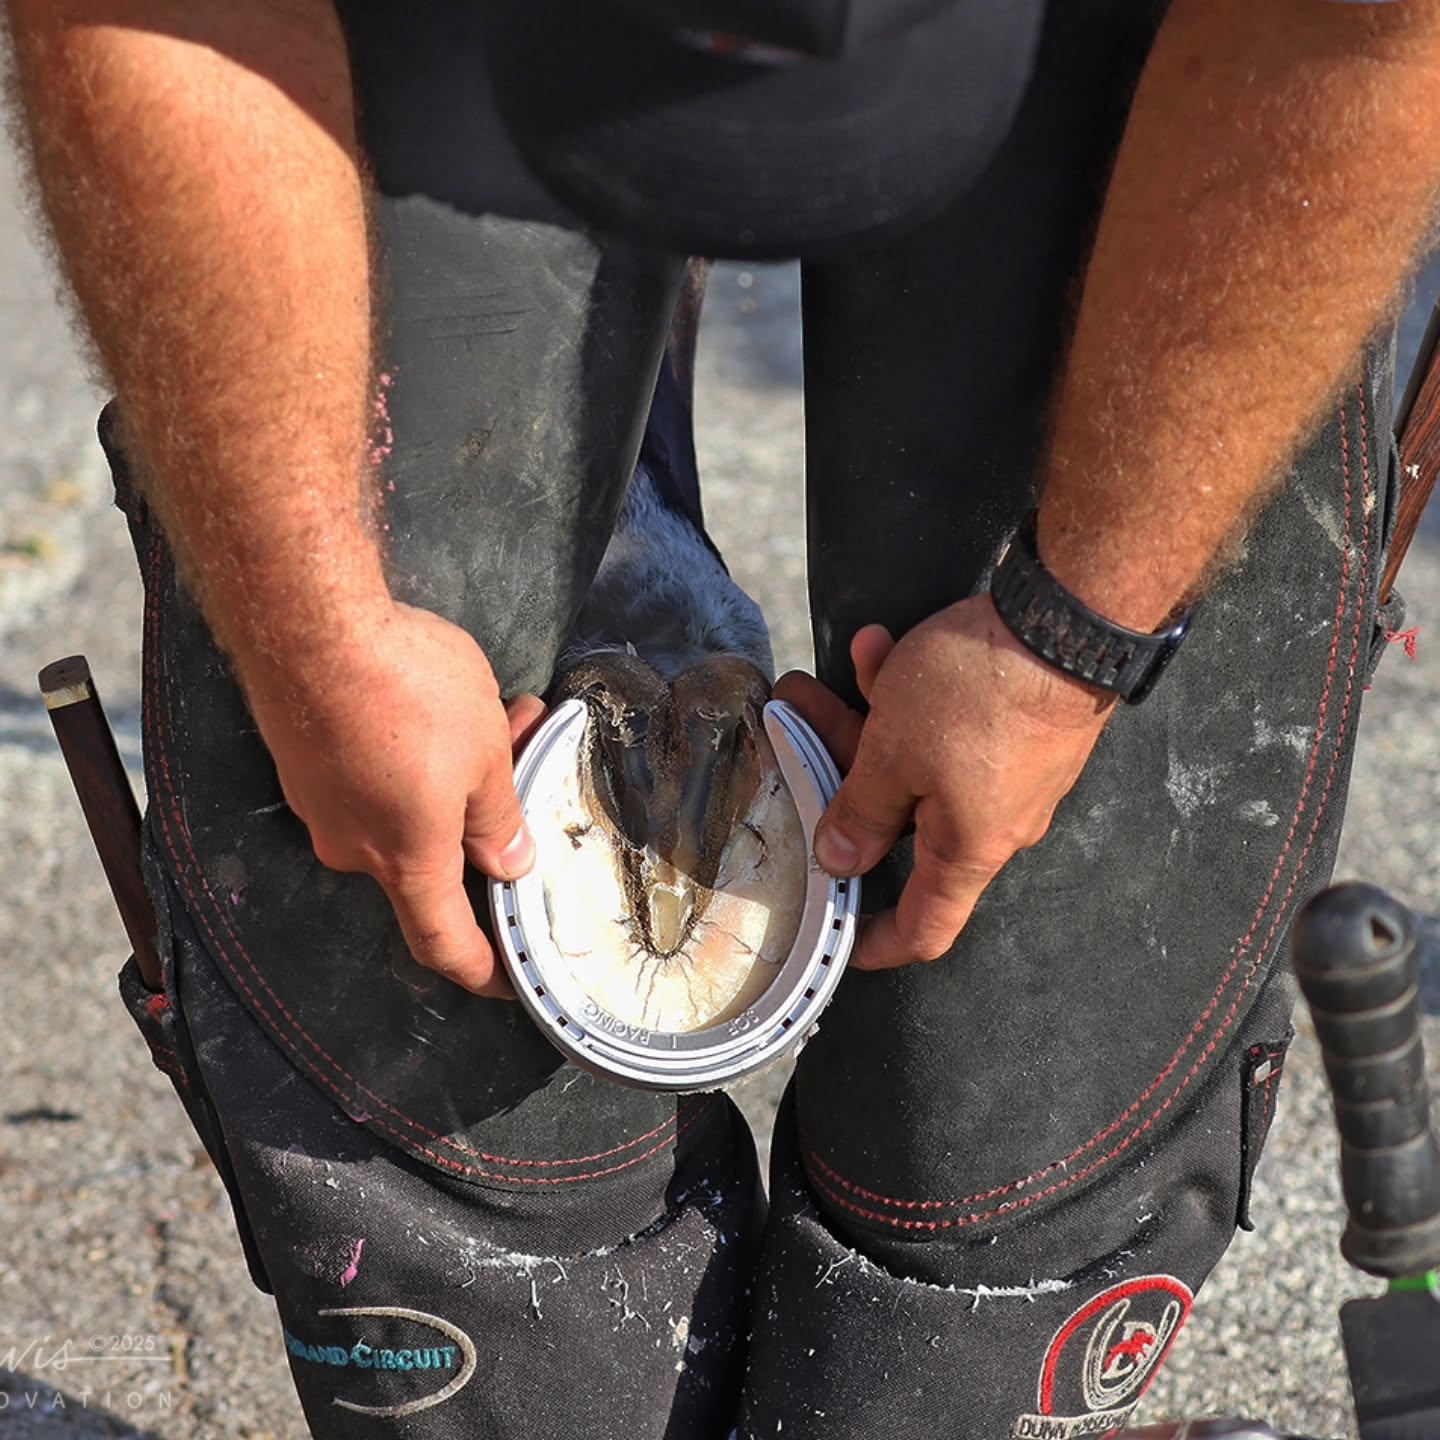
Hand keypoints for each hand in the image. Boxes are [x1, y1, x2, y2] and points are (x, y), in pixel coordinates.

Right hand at [243, 602, 545, 995]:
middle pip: (433, 855)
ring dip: (458, 771)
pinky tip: (442, 700)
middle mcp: (355, 847)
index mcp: (407, 860)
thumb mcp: (484, 756)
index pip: (443, 943)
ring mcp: (322, 804)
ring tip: (502, 711)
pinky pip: (372, 776)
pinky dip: (416, 752)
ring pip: (406, 805)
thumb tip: (509, 865)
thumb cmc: (406, 694)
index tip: (505, 982)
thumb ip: (498, 819)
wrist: (307, 627)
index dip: (479, 969)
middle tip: (530, 754)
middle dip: (487, 817)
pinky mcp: (304, 762)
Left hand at [774, 594, 1114, 969]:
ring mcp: (1011, 775)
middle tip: (795, 726)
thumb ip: (861, 809)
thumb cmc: (983, 693)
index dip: (878, 943)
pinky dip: (912, 696)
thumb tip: (840, 860)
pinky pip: (951, 728)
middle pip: (901, 822)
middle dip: (841, 775)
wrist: (1071, 619)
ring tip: (829, 675)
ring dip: (869, 722)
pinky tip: (880, 648)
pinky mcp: (1020, 730)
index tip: (840, 938)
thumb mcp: (895, 751)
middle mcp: (995, 822)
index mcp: (967, 849)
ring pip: (918, 762)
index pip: (924, 928)